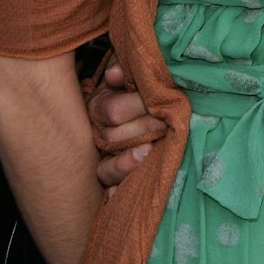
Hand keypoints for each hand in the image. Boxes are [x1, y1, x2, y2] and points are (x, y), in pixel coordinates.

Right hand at [88, 62, 165, 188]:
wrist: (139, 109)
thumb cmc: (138, 87)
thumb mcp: (130, 73)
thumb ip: (125, 68)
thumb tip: (116, 74)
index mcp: (100, 107)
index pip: (113, 110)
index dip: (137, 106)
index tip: (161, 103)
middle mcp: (98, 135)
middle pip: (112, 138)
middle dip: (141, 130)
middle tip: (164, 124)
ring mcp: (104, 159)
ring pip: (106, 169)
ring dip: (126, 163)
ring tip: (148, 152)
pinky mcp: (112, 181)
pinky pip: (109, 192)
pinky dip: (115, 195)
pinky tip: (120, 195)